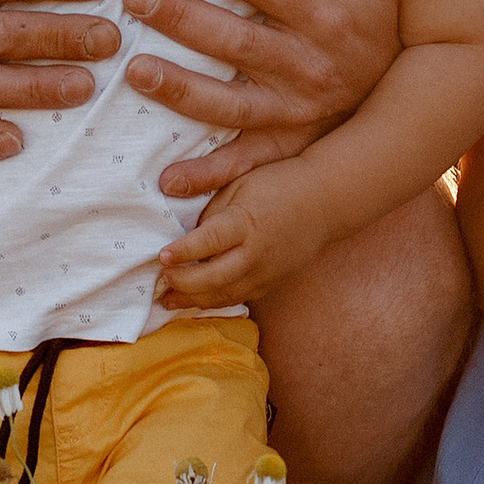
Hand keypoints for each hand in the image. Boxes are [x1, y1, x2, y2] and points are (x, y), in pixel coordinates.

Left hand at [122, 0, 401, 198]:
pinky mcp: (288, 144)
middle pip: (236, 40)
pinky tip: (167, 178)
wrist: (416, 90)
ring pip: (230, 103)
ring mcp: (296, 110)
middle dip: (182, 17)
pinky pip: (246, 163)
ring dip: (180, 88)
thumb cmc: (374, 16)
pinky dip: (208, 175)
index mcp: (325, 16)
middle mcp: (309, 66)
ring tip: (134, 70)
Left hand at [153, 156, 339, 312]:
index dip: (184, 252)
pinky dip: (215, 302)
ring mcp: (266, 272)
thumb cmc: (278, 184)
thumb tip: (182, 229)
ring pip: (224, 295)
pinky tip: (196, 301)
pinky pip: (239, 298)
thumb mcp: (241, 181)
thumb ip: (211, 206)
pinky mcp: (271, 282)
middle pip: (214, 277)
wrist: (325, 201)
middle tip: (159, 280)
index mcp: (246, 222)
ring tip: (167, 300)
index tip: (161, 256)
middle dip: (183, 283)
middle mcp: (256, 252)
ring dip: (193, 300)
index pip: (210, 241)